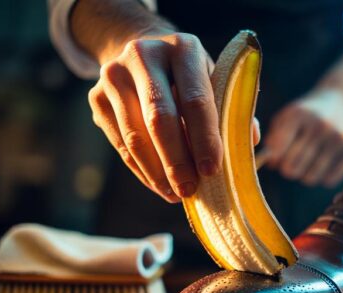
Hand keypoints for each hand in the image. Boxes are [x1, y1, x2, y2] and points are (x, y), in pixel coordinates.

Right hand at [88, 32, 220, 202]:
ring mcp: (114, 75)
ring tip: (175, 194)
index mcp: (183, 48)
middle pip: (159, 118)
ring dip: (156, 172)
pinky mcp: (96, 97)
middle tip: (189, 190)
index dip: (204, 138)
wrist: (143, 55)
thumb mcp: (214, 81)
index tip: (212, 170)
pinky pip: (120, 144)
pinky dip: (141, 170)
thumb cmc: (190, 77)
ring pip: (135, 135)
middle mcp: (143, 55)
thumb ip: (231, 110)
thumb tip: (247, 142)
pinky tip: (159, 185)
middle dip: (176, 160)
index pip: (195, 100)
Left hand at [263, 88, 342, 187]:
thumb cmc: (309, 112)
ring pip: (311, 177)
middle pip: (293, 167)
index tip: (277, 159)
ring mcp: (339, 138)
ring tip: (307, 164)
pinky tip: (323, 165)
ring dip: (305, 175)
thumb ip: (274, 139)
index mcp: (299, 114)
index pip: (278, 150)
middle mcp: (320, 126)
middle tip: (291, 165)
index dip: (275, 159)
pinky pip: (330, 180)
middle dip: (288, 170)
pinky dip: (323, 177)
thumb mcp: (288, 116)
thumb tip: (270, 164)